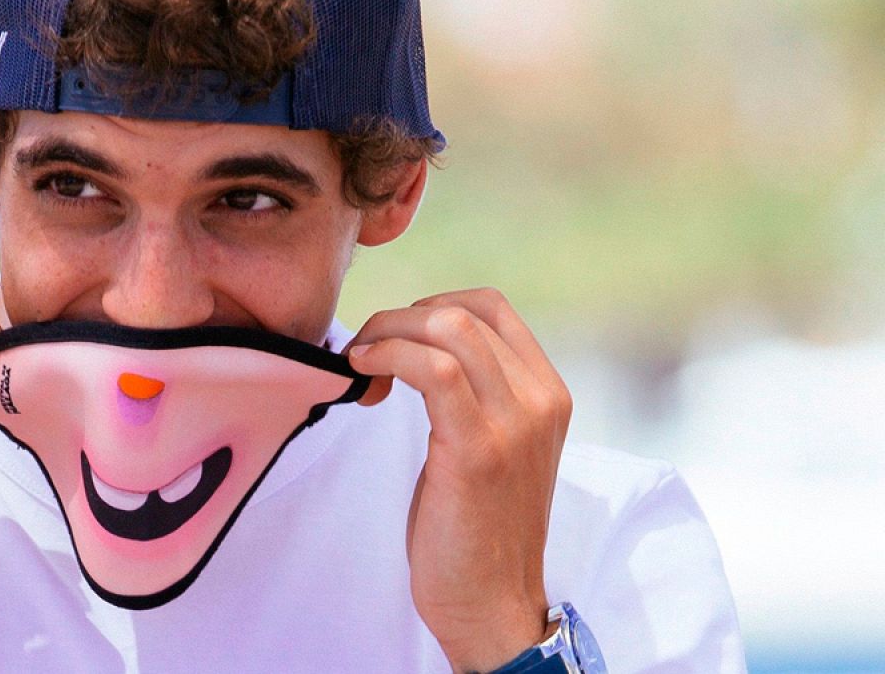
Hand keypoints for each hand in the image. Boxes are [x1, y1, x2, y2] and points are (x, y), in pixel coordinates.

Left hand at [349, 288, 570, 671]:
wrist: (491, 602)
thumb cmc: (475, 525)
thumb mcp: (491, 444)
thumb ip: (475, 394)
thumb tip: (413, 343)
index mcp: (548, 393)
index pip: (490, 307)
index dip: (429, 305)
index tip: (394, 337)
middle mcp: (542, 401)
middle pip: (464, 311)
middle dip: (399, 317)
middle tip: (365, 349)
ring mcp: (515, 424)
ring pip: (449, 329)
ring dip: (388, 332)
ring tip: (360, 361)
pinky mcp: (478, 449)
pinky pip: (432, 369)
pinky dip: (389, 355)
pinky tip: (363, 373)